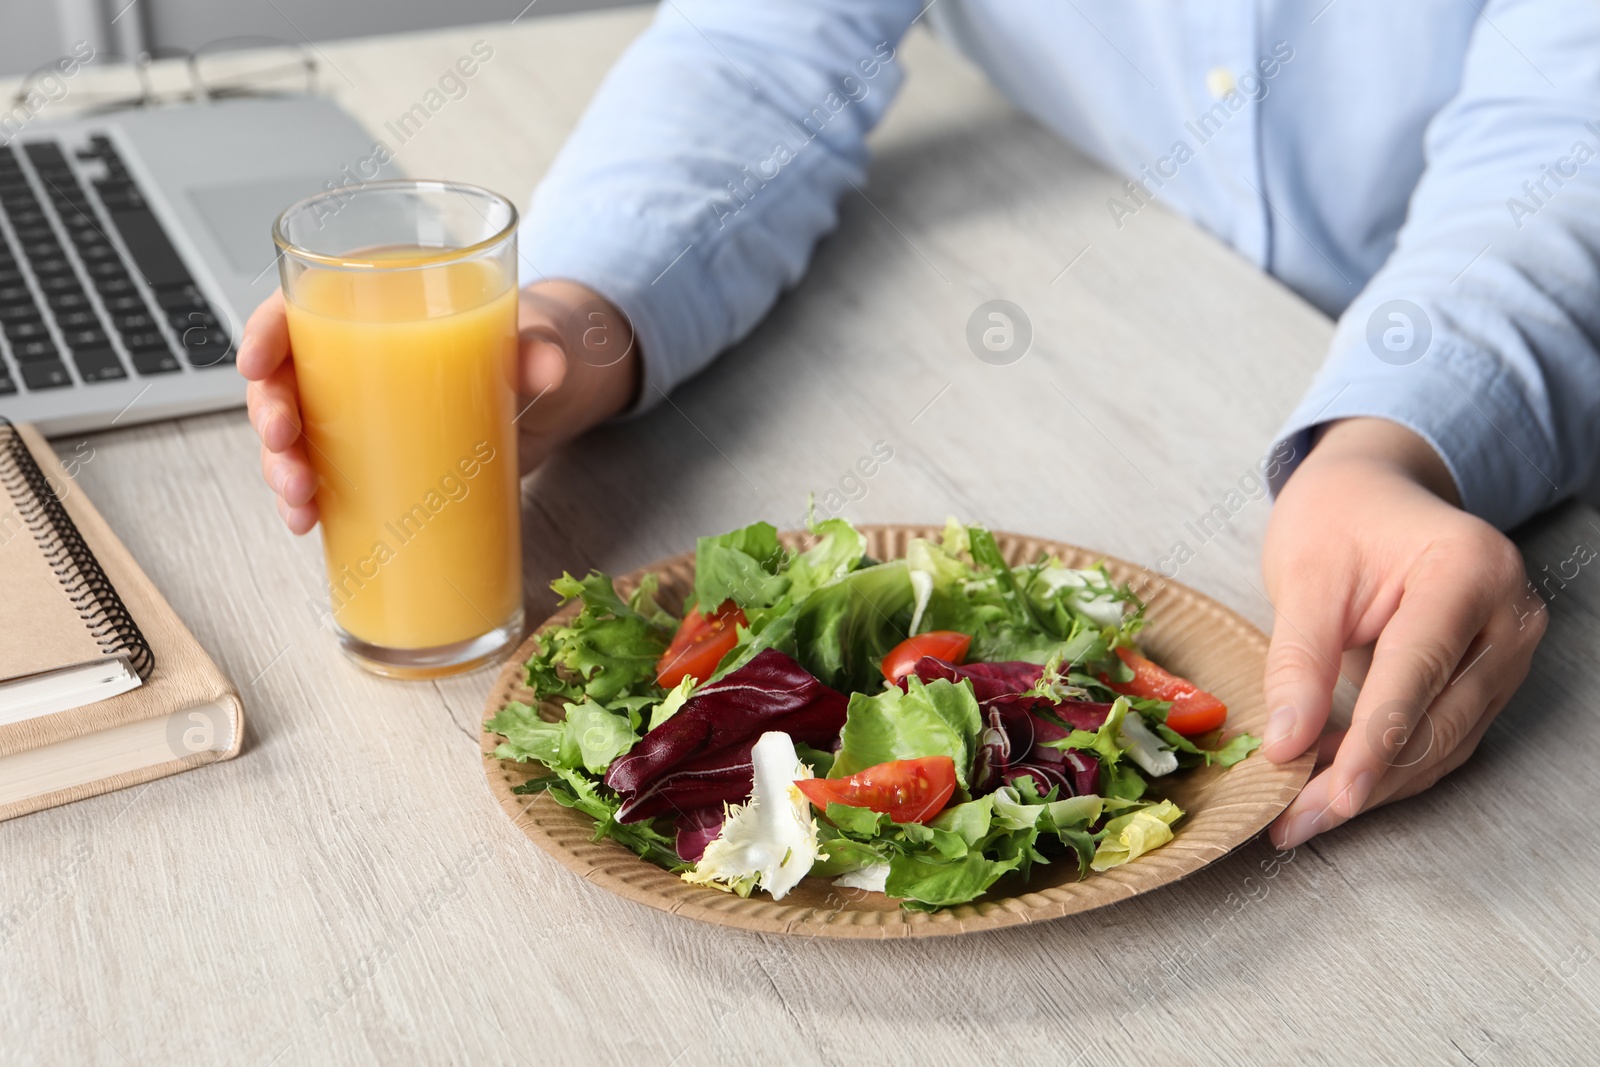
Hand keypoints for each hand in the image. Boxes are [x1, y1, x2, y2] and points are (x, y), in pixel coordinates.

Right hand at [237, 280, 640, 533]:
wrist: (550, 391)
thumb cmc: (526, 344)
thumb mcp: (534, 336)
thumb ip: (537, 347)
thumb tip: (549, 365)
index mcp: (377, 303)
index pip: (299, 306)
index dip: (265, 333)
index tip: (257, 365)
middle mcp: (356, 356)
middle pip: (285, 376)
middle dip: (269, 414)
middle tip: (287, 444)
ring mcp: (362, 410)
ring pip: (296, 433)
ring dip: (281, 468)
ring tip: (300, 501)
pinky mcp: (377, 455)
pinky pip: (325, 473)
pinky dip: (309, 499)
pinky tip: (308, 522)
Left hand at [1259, 417, 1545, 848]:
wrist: (1372, 492)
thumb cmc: (1336, 520)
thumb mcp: (1304, 575)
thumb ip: (1299, 660)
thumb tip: (1286, 745)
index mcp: (1468, 569)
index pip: (1418, 672)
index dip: (1374, 743)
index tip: (1331, 797)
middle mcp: (1508, 615)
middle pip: (1439, 721)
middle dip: (1365, 780)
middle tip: (1295, 822)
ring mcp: (1509, 652)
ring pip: (1445, 744)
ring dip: (1376, 787)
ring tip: (1303, 817)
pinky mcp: (1490, 679)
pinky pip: (1444, 738)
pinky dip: (1390, 768)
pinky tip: (1336, 789)